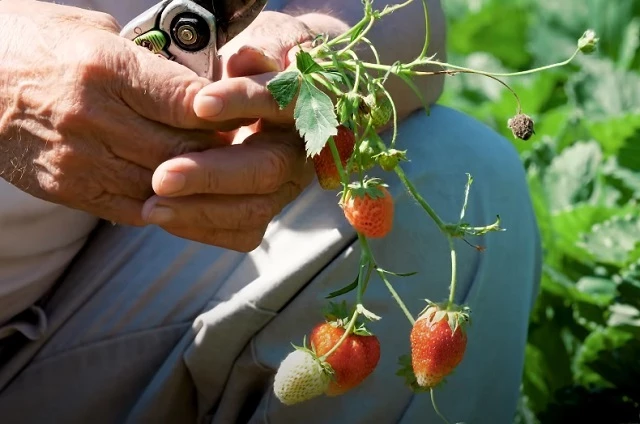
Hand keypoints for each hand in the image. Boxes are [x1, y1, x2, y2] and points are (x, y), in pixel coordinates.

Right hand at [0, 0, 229, 225]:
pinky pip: (136, 208)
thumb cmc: (32, 43)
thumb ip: (147, 60)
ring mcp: (81, 160)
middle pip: (186, 149)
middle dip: (220, 150)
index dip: (225, 113)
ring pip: (166, 185)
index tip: (241, 113)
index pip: (189, 102)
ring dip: (197, 181)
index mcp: (105, 68)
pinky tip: (179, 191)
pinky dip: (166, 203)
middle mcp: (95, 118)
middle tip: (236, 145)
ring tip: (213, 170)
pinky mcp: (70, 190)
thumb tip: (195, 84)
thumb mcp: (92, 30)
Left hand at [140, 12, 319, 250]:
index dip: (244, 102)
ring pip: (255, 209)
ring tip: (153, 205)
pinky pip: (243, 232)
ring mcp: (286, 185)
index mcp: (307, 104)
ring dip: (203, 210)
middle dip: (213, 175)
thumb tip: (245, 58)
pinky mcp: (267, 207)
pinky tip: (168, 218)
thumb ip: (262, 50)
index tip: (200, 104)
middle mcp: (302, 151)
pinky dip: (205, 228)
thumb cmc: (270, 60)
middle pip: (268, 169)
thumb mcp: (271, 41)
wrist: (289, 91)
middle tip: (162, 177)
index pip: (282, 103)